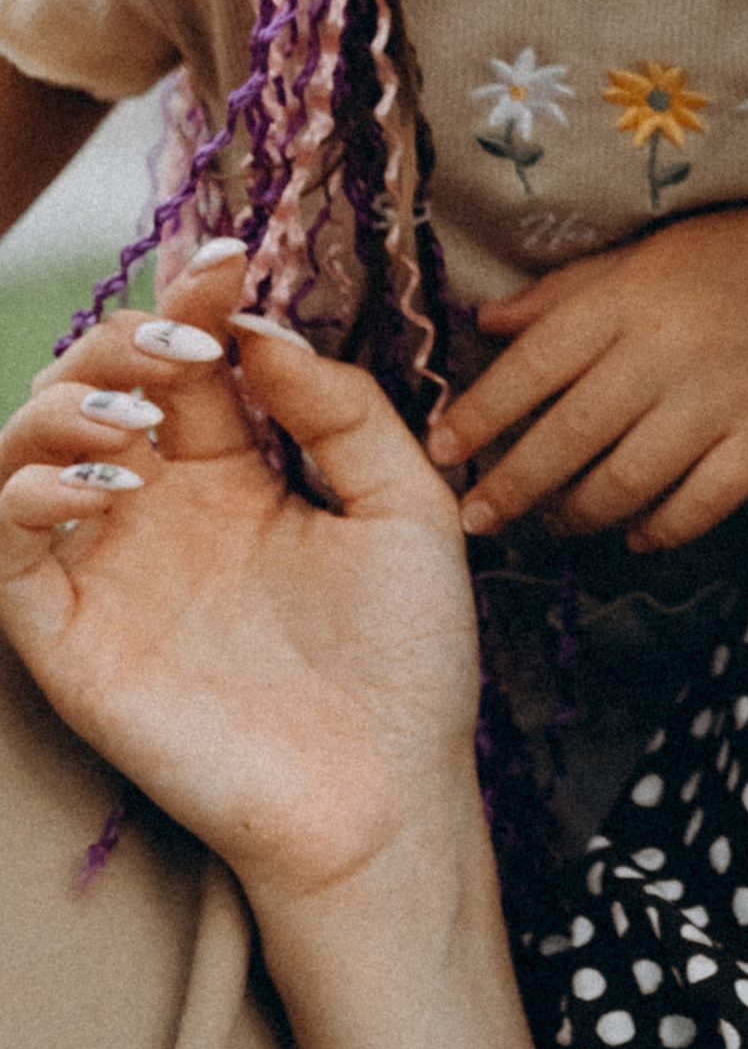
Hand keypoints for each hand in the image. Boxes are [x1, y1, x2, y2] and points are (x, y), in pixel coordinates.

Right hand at [0, 259, 481, 908]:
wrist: (385, 795)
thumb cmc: (406, 662)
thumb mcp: (406, 507)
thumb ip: (343, 410)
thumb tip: (265, 331)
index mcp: (235, 475)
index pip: (187, 358)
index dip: (196, 295)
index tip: (231, 253)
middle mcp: (161, 510)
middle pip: (97, 379)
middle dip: (132, 335)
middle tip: (194, 346)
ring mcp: (110, 567)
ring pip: (26, 445)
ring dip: (70, 400)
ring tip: (147, 418)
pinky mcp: (70, 636)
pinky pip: (6, 546)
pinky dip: (29, 490)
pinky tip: (109, 478)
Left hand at [424, 206, 747, 552]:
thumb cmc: (733, 257)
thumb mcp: (643, 256)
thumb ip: (564, 293)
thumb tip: (485, 323)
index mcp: (628, 298)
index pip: (533, 365)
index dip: (480, 414)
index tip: (439, 452)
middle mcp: (668, 349)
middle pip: (570, 434)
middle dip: (513, 485)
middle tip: (477, 518)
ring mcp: (722, 397)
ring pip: (628, 480)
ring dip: (579, 515)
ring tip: (552, 526)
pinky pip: (701, 505)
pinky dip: (659, 530)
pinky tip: (634, 534)